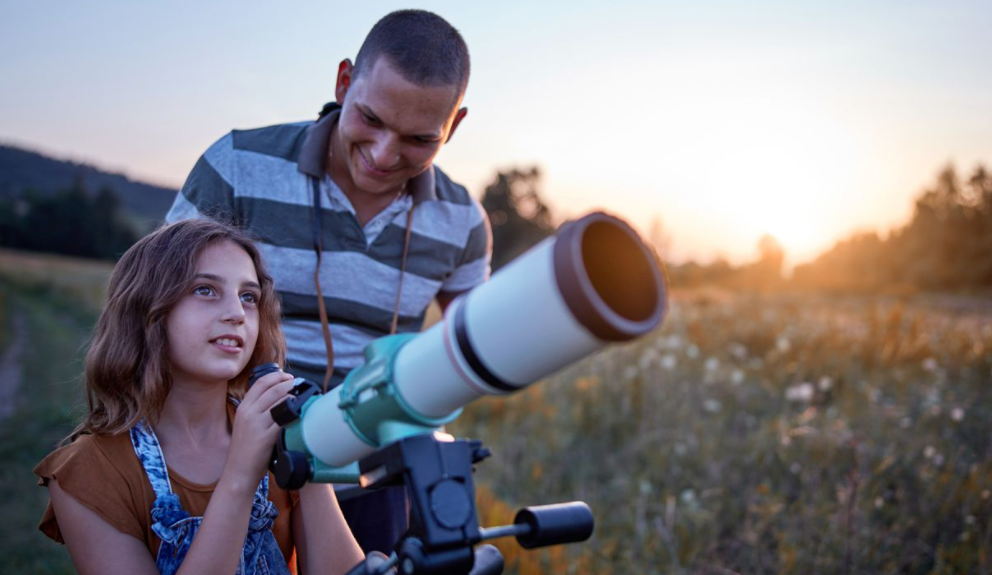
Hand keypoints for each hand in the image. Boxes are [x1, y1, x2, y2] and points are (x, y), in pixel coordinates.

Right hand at [223, 370, 294, 490]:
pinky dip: (294, 413)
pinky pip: (283, 419)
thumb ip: (257, 410)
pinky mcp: (266, 437)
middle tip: (301, 385)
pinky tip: (301, 413)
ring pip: (280, 401)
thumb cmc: (245, 449)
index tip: (289, 377)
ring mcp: (256, 424)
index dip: (278, 376)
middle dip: (290, 384)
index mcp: (243, 407)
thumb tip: (279, 397)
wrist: (238, 472)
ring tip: (303, 397)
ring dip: (294, 397)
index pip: (261, 382)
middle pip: (273, 389)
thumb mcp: (245, 424)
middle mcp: (248, 412)